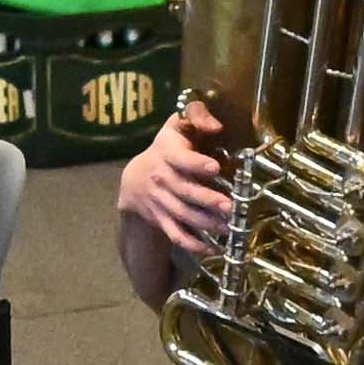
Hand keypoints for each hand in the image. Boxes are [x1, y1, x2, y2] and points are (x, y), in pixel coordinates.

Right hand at [119, 109, 236, 263]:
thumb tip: (216, 126)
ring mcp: (160, 201)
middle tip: (229, 206)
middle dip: (207, 200)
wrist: (134, 178)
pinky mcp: (161, 219)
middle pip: (184, 191)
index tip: (214, 167)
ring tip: (227, 227)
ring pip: (182, 214)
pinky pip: (176, 234)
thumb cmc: (167, 147)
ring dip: (205, 223)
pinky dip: (193, 244)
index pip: (180, 159)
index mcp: (168, 153)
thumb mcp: (177, 125)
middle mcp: (162, 178)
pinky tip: (213, 248)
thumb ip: (196, 116)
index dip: (196, 163)